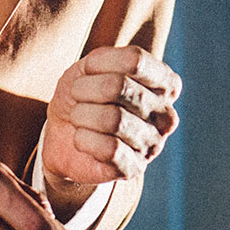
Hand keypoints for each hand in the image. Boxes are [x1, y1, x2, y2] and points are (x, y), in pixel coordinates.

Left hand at [42, 46, 180, 204]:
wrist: (63, 133)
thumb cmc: (85, 93)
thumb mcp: (91, 66)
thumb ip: (107, 61)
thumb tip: (116, 83)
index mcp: (166, 84)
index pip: (136, 61)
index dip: (101, 62)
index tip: (89, 69)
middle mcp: (167, 115)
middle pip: (119, 86)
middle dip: (85, 88)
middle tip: (76, 94)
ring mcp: (153, 144)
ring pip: (113, 119)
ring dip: (81, 114)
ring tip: (77, 117)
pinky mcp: (134, 169)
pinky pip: (109, 149)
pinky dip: (83, 140)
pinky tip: (81, 139)